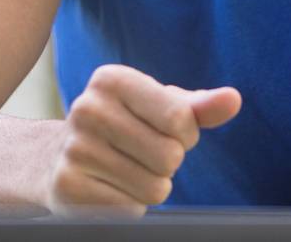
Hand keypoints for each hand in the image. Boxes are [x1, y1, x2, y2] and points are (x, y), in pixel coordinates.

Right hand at [41, 63, 241, 217]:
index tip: (165, 131)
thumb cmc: (126, 128)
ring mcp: (75, 149)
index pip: (180, 118)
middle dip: (168, 163)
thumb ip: (199, 107)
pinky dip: (129, 206)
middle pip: (170, 156)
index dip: (185, 134)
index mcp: (112, 79)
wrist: (57, 159)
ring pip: (155, 188)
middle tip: (142, 155)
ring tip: (125, 171)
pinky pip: (130, 210)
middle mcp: (88, 108)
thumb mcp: (160, 109)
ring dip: (151, 187)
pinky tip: (108, 188)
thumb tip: (233, 99)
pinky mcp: (68, 187)